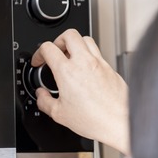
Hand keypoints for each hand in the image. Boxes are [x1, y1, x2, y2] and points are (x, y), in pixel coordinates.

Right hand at [31, 29, 129, 154]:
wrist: (118, 123)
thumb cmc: (94, 119)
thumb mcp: (59, 114)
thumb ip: (44, 101)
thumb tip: (41, 95)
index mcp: (67, 71)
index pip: (48, 48)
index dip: (39, 53)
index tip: (39, 61)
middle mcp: (84, 62)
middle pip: (69, 34)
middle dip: (58, 41)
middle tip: (55, 52)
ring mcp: (99, 63)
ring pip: (86, 39)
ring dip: (75, 44)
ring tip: (70, 57)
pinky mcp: (110, 68)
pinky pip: (98, 53)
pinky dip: (89, 56)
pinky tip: (86, 70)